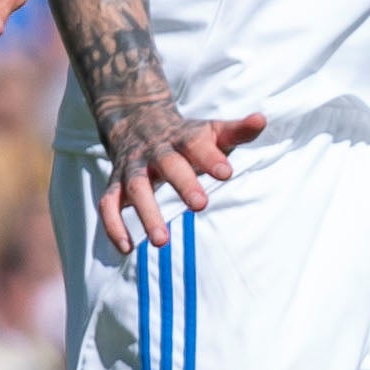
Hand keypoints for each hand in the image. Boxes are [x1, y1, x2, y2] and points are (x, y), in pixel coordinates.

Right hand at [94, 102, 267, 253]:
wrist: (138, 121)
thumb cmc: (187, 137)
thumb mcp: (211, 131)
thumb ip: (237, 131)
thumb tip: (261, 120)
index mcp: (183, 137)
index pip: (196, 143)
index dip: (210, 157)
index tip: (227, 172)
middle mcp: (156, 152)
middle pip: (168, 164)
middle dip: (183, 183)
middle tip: (201, 205)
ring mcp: (133, 168)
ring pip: (137, 189)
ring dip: (147, 214)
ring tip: (162, 242)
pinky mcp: (115, 186)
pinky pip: (108, 205)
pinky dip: (113, 226)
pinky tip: (126, 248)